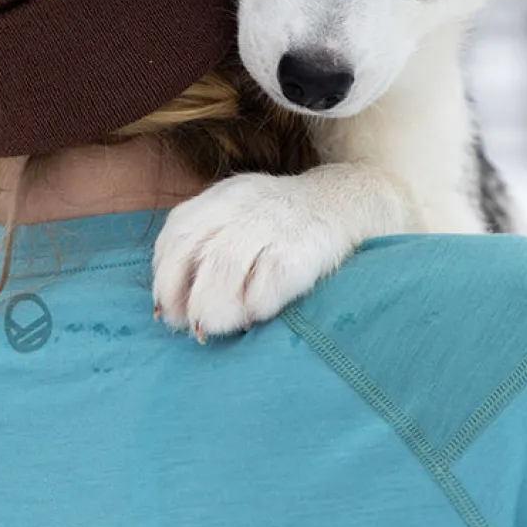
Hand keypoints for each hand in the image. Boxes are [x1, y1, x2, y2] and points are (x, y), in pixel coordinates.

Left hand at [153, 166, 415, 340]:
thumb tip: (175, 311)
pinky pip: (272, 273)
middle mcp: (245, 203)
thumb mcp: (247, 222)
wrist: (360, 199)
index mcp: (225, 197)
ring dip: (213, 304)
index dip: (166, 276)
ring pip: (225, 261)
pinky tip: (257, 314)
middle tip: (189, 326)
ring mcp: (277, 220)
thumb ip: (211, 254)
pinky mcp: (309, 242)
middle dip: (182, 292)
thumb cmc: (292, 226)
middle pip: (194, 245)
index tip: (167, 310)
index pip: (179, 232)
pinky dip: (257, 300)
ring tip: (215, 329)